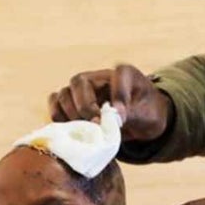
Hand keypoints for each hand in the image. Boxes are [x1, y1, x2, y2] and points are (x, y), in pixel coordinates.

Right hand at [48, 64, 171, 141]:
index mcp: (124, 73)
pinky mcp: (73, 104)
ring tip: (85, 130)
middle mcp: (99, 78)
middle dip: (85, 106)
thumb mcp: (148, 115)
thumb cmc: (146, 114)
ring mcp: (83, 90)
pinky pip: (56, 106)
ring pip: (63, 94)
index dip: (118, 95)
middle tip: (96, 125)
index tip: (120, 116)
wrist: (142, 123)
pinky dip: (60, 119)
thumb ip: (133, 113)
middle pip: (79, 82)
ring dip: (71, 114)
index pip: (117, 74)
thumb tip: (114, 117)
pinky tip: (73, 131)